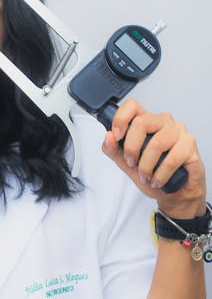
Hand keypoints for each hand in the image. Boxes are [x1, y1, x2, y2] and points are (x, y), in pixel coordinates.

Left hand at [101, 98, 206, 217]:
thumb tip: (108, 137)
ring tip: (146, 177)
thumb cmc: (154, 175)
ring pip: (156, 143)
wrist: (176, 193)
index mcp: (147, 122)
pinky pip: (171, 159)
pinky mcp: (190, 145)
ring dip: (146, 166)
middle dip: (131, 149)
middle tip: (132, 164)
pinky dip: (160, 175)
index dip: (121, 119)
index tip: (117, 136)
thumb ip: (115, 151)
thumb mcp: (127, 165)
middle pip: (141, 123)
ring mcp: (178, 132)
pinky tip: (158, 180)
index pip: (132, 106)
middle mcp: (163, 123)